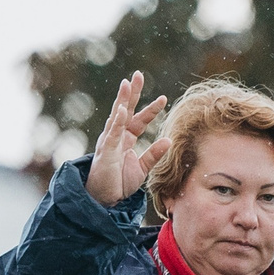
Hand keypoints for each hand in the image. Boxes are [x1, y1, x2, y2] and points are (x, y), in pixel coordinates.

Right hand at [85, 71, 170, 205]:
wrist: (103, 200)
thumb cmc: (118, 183)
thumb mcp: (141, 168)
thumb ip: (154, 154)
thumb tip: (169, 140)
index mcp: (125, 139)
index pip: (139, 119)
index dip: (151, 109)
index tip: (164, 98)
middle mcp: (116, 136)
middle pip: (125, 109)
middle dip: (132, 92)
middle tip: (138, 74)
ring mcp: (109, 142)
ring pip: (117, 116)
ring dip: (122, 100)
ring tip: (127, 84)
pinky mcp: (105, 152)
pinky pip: (112, 134)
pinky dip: (117, 122)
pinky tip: (123, 110)